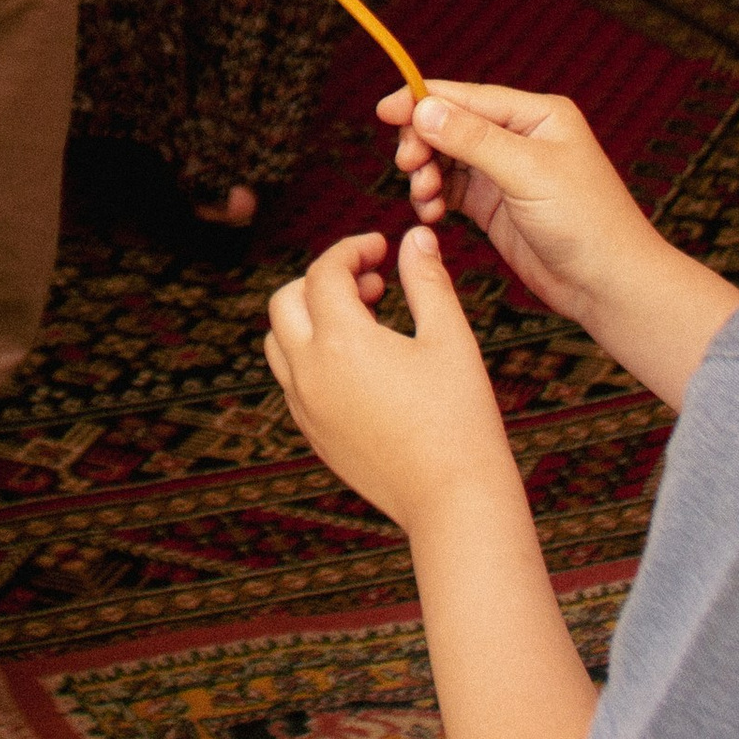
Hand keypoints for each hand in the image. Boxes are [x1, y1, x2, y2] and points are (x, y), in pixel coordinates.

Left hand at [266, 227, 511, 534]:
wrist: (454, 503)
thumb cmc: (459, 418)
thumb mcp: (449, 338)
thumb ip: (426, 279)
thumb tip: (414, 235)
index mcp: (340, 342)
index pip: (324, 273)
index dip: (351, 250)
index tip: (381, 247)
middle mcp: (309, 373)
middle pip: (285, 301)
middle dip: (323, 281)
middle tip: (374, 285)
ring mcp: (305, 408)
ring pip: (279, 342)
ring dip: (309, 318)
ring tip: (366, 320)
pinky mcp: (313, 436)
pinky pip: (292, 380)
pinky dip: (311, 355)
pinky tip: (360, 363)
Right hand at [381, 80, 657, 331]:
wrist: (611, 287)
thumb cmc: (588, 224)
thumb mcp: (528, 173)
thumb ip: (473, 139)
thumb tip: (423, 108)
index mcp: (536, 114)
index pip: (466, 97)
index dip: (422, 100)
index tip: (385, 111)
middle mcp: (518, 137)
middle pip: (449, 125)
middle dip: (423, 143)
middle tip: (410, 167)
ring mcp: (505, 171)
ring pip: (445, 157)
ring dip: (425, 173)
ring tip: (424, 197)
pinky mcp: (494, 204)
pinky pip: (449, 189)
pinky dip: (433, 198)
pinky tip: (431, 215)